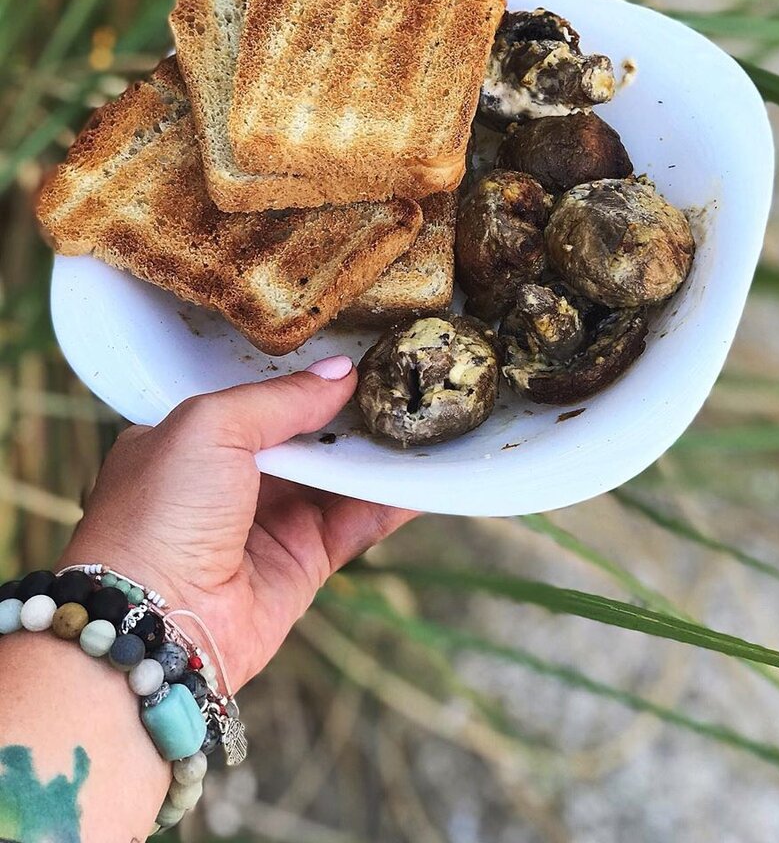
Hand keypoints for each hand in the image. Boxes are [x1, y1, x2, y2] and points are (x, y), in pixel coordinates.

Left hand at [59, 355, 414, 688]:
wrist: (155, 625)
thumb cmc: (159, 515)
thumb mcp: (210, 426)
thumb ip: (281, 398)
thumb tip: (342, 372)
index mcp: (193, 440)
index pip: (260, 397)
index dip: (305, 376)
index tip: (357, 350)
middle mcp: (231, 480)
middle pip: (307, 435)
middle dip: (352, 411)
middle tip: (402, 375)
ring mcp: (270, 522)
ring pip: (339, 476)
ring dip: (379, 453)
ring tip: (425, 416)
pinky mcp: (304, 562)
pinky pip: (358, 522)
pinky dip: (392, 501)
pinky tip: (426, 475)